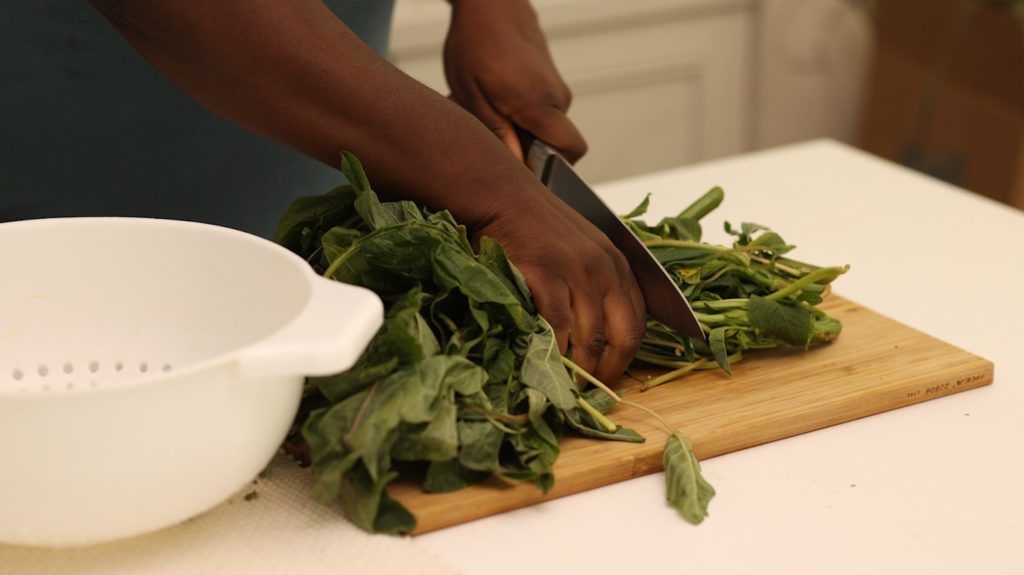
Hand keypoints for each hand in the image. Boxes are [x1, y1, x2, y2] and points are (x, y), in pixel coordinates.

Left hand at [444, 0, 586, 162]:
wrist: (492, 2)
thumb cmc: (477, 43)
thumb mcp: (474, 96)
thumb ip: (499, 135)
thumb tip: (518, 168)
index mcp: (541, 104)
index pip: (572, 150)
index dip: (552, 168)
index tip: (522, 167)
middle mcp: (557, 98)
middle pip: (554, 143)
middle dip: (523, 148)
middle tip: (490, 132)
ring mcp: (556, 88)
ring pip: (543, 127)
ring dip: (516, 128)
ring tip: (486, 110)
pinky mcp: (550, 81)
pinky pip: (540, 110)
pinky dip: (518, 112)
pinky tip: (493, 98)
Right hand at [474, 181, 645, 383]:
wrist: (501, 196)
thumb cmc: (534, 224)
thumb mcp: (579, 248)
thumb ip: (593, 283)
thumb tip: (592, 335)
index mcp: (618, 264)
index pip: (636, 323)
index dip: (626, 358)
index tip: (610, 379)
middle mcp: (606, 270)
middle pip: (622, 337)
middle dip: (608, 372)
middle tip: (591, 395)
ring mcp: (578, 273)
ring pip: (591, 339)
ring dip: (580, 371)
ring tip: (567, 390)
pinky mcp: (547, 277)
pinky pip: (558, 328)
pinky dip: (554, 353)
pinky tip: (546, 367)